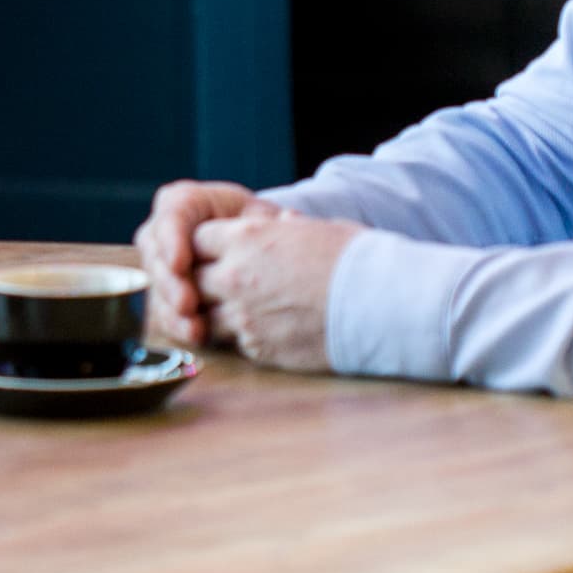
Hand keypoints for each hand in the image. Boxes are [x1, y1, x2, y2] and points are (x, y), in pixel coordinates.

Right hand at [135, 180, 269, 347]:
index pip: (171, 215)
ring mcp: (161, 263)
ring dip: (171, 309)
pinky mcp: (164, 292)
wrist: (248, 249)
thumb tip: (288, 220)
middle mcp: (164, 231)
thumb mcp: (262, 217)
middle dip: (170, 282)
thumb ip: (268, 221)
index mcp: (186, 203)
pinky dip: (177, 324)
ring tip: (194, 327)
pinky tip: (195, 335)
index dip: (171, 240)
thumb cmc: (254, 226)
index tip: (181, 263)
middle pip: (156, 254)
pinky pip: (162, 308)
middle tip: (187, 303)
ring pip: (156, 285)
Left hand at [189, 209, 362, 373]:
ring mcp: (243, 316)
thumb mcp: (318, 229)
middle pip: (191, 280)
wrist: (381, 305)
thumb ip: (287, 229)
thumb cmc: (356, 259)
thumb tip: (283, 223)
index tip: (216, 251)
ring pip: (204, 317)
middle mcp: (235, 276)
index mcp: (246, 238)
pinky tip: (261, 331)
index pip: (196, 239)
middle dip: (200, 281)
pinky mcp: (258, 349)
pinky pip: (233, 343)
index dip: (204, 246)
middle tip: (219, 284)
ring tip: (239, 311)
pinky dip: (240, 338)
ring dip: (215, 314)